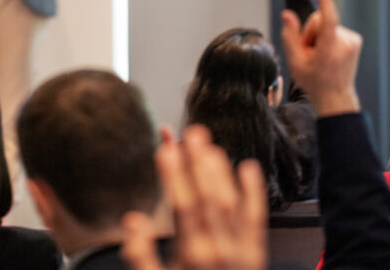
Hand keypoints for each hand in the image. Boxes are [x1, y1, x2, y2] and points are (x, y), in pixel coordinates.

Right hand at [121, 125, 266, 269]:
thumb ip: (141, 255)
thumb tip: (132, 221)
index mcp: (191, 256)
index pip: (182, 206)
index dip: (174, 175)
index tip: (166, 147)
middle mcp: (218, 251)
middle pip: (207, 197)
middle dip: (198, 163)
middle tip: (192, 132)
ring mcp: (240, 252)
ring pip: (231, 203)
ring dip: (221, 171)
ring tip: (210, 145)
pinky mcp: (255, 255)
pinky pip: (256, 218)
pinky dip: (253, 193)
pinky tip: (248, 167)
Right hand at [281, 0, 361, 116]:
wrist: (336, 96)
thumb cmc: (314, 81)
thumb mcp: (295, 61)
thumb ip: (290, 36)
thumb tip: (287, 14)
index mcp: (330, 49)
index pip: (328, 19)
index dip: (324, 0)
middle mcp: (345, 43)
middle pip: (320, 20)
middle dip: (310, 32)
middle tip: (308, 52)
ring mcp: (353, 41)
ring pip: (327, 25)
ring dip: (319, 37)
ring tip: (318, 56)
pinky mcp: (356, 40)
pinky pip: (335, 29)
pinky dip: (328, 37)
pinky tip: (328, 54)